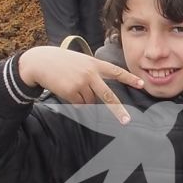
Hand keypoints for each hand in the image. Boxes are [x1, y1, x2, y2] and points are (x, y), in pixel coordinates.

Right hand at [16, 45, 142, 122]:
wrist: (40, 61)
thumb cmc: (60, 62)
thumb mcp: (80, 61)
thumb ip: (92, 73)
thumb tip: (96, 97)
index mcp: (94, 63)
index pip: (116, 71)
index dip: (129, 79)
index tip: (142, 85)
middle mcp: (90, 73)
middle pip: (108, 95)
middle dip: (117, 110)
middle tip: (126, 121)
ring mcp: (81, 82)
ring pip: (89, 101)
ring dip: (82, 99)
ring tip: (71, 85)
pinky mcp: (72, 91)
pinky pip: (78, 104)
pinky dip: (74, 101)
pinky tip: (65, 90)